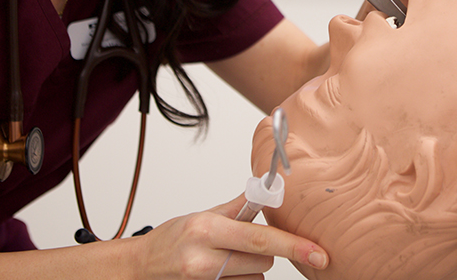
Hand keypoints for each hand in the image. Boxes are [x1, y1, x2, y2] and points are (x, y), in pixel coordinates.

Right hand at [134, 194, 328, 278]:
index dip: (293, 246)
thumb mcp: (203, 215)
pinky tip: (220, 273)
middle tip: (240, 245)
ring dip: (249, 270)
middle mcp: (204, 260)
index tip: (318, 253)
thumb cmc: (170, 241)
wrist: (138, 269)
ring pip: (256, 279)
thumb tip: (268, 187)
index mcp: (206, 230)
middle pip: (263, 261)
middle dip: (263, 253)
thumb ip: (238, 206)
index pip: (260, 239)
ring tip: (223, 260)